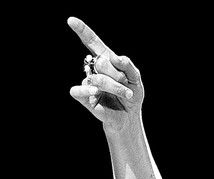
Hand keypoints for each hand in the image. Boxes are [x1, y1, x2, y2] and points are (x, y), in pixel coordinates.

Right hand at [68, 17, 143, 132]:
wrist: (130, 117)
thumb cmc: (132, 95)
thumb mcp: (136, 78)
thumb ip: (128, 65)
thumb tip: (114, 57)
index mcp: (106, 60)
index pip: (92, 43)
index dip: (82, 31)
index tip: (71, 20)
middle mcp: (94, 69)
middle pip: (102, 62)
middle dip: (119, 76)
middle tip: (128, 86)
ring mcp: (88, 82)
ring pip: (98, 79)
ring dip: (116, 87)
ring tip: (127, 95)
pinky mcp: (83, 96)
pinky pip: (78, 90)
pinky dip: (87, 89)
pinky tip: (96, 90)